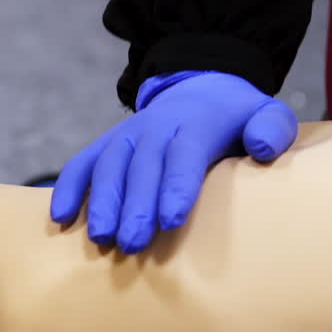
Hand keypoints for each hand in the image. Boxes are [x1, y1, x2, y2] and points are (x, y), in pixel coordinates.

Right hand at [49, 71, 297, 253]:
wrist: (201, 88)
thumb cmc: (238, 117)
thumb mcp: (266, 112)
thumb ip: (271, 128)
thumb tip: (262, 148)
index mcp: (195, 123)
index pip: (184, 155)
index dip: (176, 187)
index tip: (171, 220)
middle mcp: (154, 127)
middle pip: (142, 166)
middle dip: (134, 205)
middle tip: (131, 243)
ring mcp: (126, 135)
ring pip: (109, 166)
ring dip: (101, 202)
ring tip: (100, 238)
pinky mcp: (106, 144)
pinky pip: (82, 163)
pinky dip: (68, 188)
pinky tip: (60, 219)